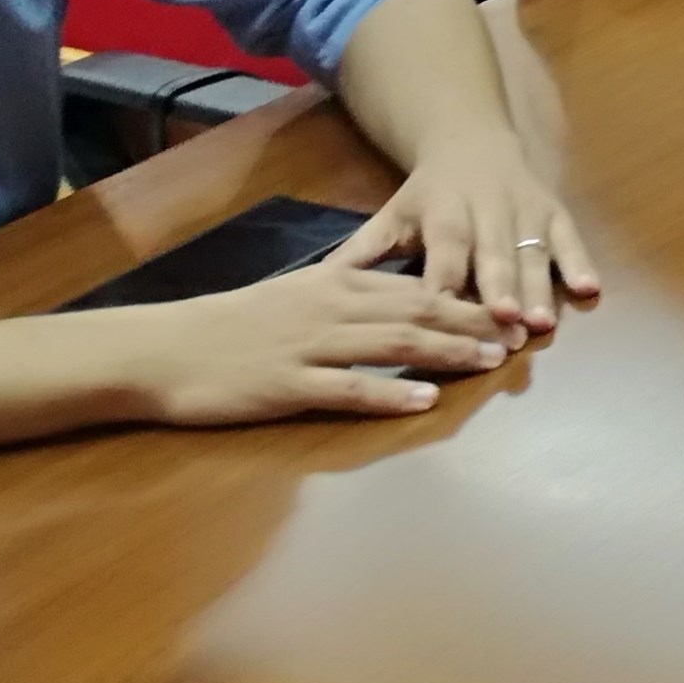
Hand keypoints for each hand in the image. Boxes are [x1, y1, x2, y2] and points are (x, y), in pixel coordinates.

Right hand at [103, 262, 516, 427]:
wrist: (162, 350)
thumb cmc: (229, 327)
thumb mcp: (293, 295)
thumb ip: (345, 293)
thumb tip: (397, 296)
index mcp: (334, 284)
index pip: (414, 286)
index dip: (467, 297)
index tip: (509, 307)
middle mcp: (329, 308)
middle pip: (416, 310)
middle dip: (474, 321)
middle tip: (520, 333)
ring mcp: (309, 346)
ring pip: (392, 342)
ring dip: (447, 351)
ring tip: (491, 361)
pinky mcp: (287, 385)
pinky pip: (348, 387)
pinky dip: (390, 390)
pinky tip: (425, 398)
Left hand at [334, 131, 595, 331]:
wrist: (473, 140)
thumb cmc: (427, 194)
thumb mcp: (391, 216)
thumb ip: (361, 254)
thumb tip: (313, 287)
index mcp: (442, 211)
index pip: (444, 252)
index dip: (445, 283)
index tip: (443, 317)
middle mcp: (487, 209)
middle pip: (494, 253)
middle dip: (501, 288)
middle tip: (506, 324)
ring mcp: (526, 209)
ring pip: (534, 250)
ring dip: (540, 286)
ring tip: (542, 323)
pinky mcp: (555, 210)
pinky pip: (571, 237)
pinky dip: (581, 262)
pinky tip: (590, 289)